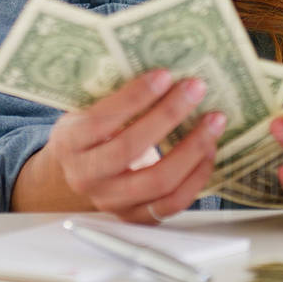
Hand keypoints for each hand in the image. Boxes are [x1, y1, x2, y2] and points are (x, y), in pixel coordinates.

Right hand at [41, 69, 226, 224]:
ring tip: (213, 121)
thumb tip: (157, 64)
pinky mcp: (136, 217)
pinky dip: (196, 177)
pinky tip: (209, 151)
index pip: (102, 120)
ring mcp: (111, 202)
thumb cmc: (86, 131)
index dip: (135, 97)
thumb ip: (109, 93)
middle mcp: (86, 177)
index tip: (164, 75)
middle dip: (168, 116)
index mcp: (69, 143)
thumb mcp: (83, 109)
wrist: (75, 173)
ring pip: (158, 181)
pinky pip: (172, 203)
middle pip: (131, 149)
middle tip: (195, 89)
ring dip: (192, 149)